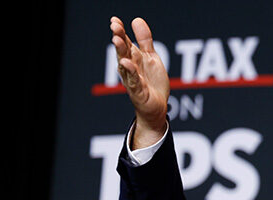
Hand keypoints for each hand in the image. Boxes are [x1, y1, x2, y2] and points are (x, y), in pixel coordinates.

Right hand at [110, 16, 168, 147]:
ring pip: (125, 65)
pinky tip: (127, 63)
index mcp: (133, 58)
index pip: (125, 42)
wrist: (157, 107)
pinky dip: (131, 73)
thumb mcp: (151, 57)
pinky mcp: (138, 92)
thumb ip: (145, 40)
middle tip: (114, 27)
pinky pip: (134, 81)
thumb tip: (136, 19)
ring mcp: (133, 80)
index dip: (120, 32)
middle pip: (123, 51)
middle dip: (119, 39)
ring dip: (121, 53)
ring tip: (117, 40)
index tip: (115, 21)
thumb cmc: (152, 82)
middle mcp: (130, 68)